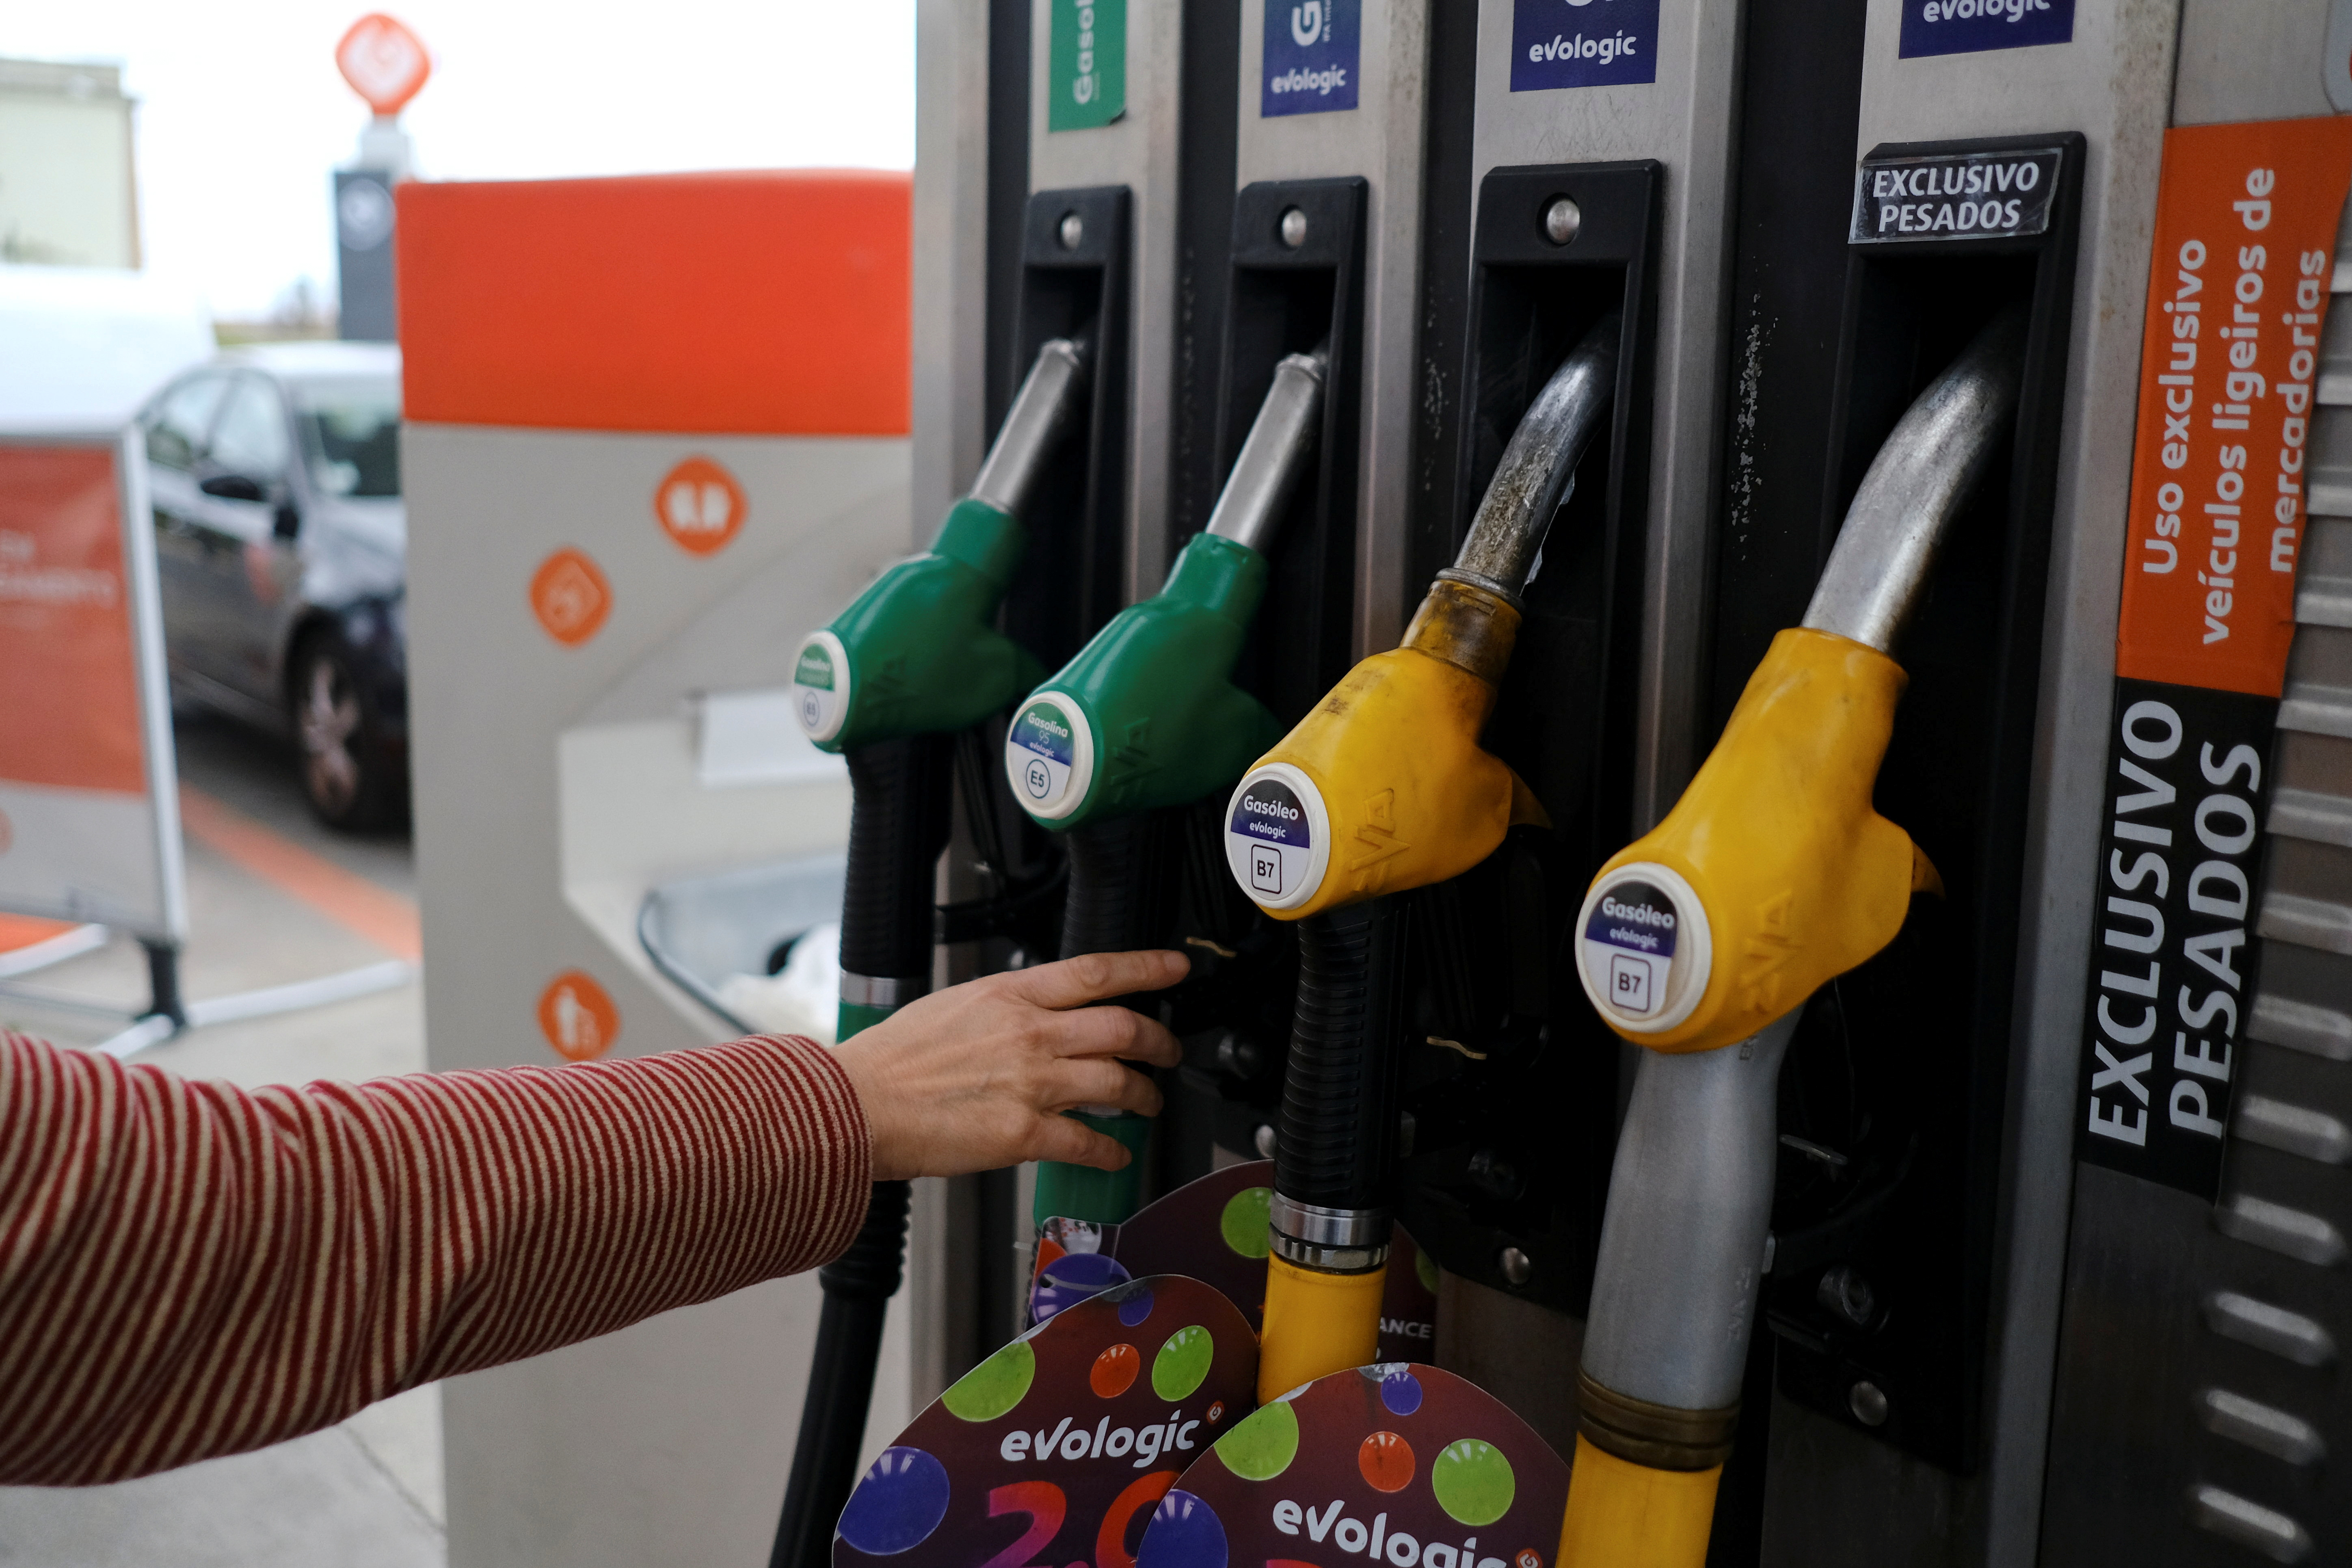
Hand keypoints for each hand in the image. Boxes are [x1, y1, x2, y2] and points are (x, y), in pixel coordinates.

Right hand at [831, 950, 1187, 1180]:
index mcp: (1010, 994)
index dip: (1147, 967)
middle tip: (1169, 1052)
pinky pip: (1089, 1141)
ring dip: (1143, 1097)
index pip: (1096, 971)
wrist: (857, 1104)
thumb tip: (1041, 1013)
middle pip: (1123, 1028)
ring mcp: (1029, 1083)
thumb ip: (1006, 1008)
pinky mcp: (1022, 1134)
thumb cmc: (894, 1059)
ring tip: (1146, 1104)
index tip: (1176, 968)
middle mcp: (1028, 1033)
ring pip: (1117, 1083)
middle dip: (1159, 1041)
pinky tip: (1115, 1154)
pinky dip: (1111, 1150)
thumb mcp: (955, 1005)